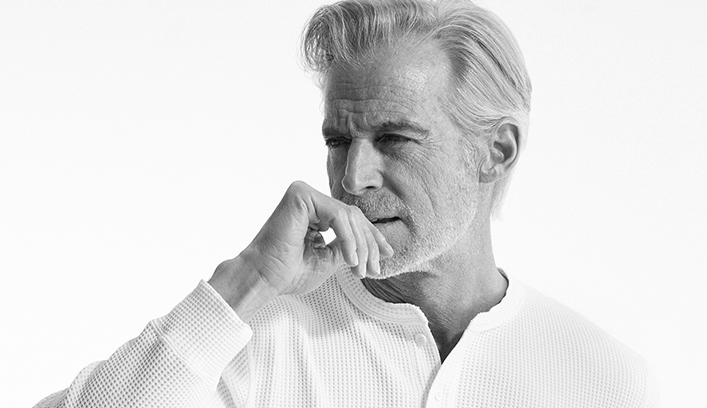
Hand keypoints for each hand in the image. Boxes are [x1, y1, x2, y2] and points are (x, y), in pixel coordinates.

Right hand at [208, 181, 392, 317]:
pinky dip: (348, 239)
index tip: (387, 255)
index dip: (371, 237)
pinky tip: (350, 260)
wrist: (261, 279)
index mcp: (313, 213)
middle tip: (374, 269)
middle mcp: (309, 200)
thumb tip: (377, 247)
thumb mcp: (328, 260)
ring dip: (360, 246)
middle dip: (369, 244)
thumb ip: (348, 248)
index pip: (351, 219)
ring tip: (359, 270)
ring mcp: (303, 194)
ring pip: (349, 216)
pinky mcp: (300, 194)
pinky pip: (338, 215)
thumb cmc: (287, 273)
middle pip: (354, 216)